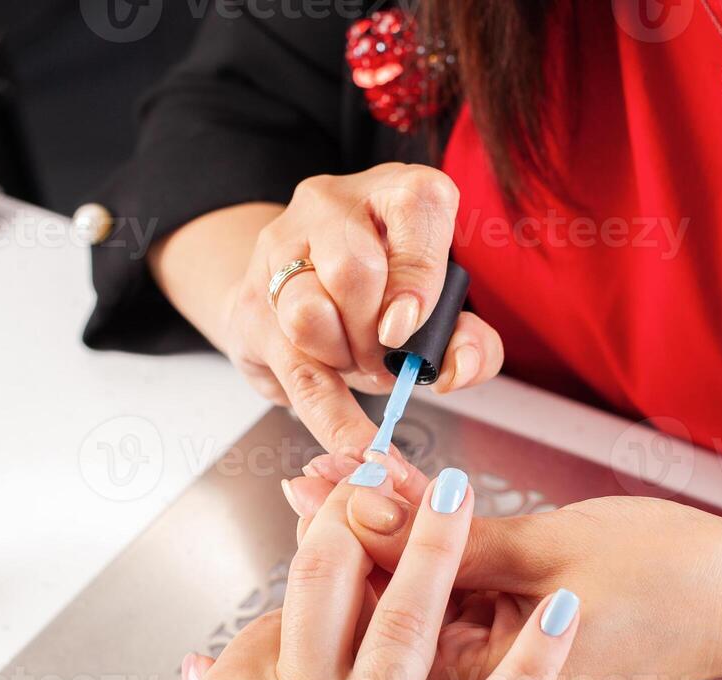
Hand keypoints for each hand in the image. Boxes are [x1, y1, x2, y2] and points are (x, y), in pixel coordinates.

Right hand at [142, 470, 577, 679]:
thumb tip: (207, 670)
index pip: (286, 606)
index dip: (318, 561)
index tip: (339, 528)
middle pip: (335, 589)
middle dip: (365, 518)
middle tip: (395, 466)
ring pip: (406, 631)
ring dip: (439, 554)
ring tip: (465, 494)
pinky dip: (531, 663)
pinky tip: (559, 615)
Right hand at [151, 164, 502, 457]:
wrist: (291, 299)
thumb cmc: (377, 300)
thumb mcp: (436, 315)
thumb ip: (470, 341)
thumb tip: (459, 367)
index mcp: (394, 192)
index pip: (414, 206)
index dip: (419, 273)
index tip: (410, 326)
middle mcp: (333, 205)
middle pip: (353, 266)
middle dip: (376, 332)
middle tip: (386, 354)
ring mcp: (282, 248)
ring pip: (308, 310)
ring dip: (344, 357)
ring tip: (354, 361)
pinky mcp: (250, 302)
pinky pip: (294, 368)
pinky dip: (332, 417)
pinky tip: (353, 445)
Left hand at [282, 456, 721, 679]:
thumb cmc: (677, 577)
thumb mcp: (553, 547)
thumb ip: (453, 539)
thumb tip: (366, 511)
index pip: (395, 617)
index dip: (351, 544)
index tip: (314, 487)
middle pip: (405, 615)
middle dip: (362, 538)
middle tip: (314, 477)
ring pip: (435, 606)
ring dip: (401, 540)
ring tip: (351, 475)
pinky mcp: (531, 661)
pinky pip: (472, 607)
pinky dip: (447, 559)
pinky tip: (412, 504)